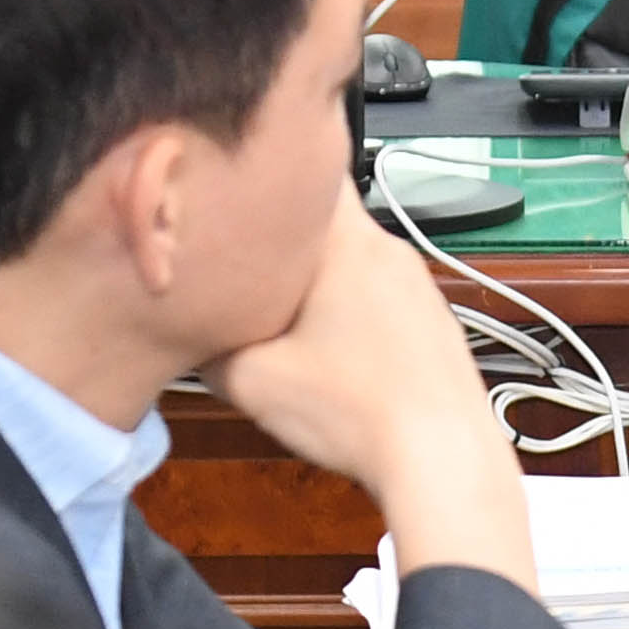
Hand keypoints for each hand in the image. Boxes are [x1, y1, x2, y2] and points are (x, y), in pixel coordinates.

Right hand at [198, 179, 535, 585]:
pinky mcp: (431, 320)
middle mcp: (389, 249)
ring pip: (353, 258)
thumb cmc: (357, 413)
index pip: (307, 167)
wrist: (442, 460)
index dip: (266, 171)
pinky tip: (332, 351)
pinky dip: (351, 309)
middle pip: (325, 218)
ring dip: (317, 277)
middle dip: (281, 237)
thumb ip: (206, 345)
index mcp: (348, 241)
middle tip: (240, 262)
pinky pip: (379, 294)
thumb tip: (186, 334)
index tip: (235, 186)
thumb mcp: (251, 381)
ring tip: (282, 315)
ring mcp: (418, 284)